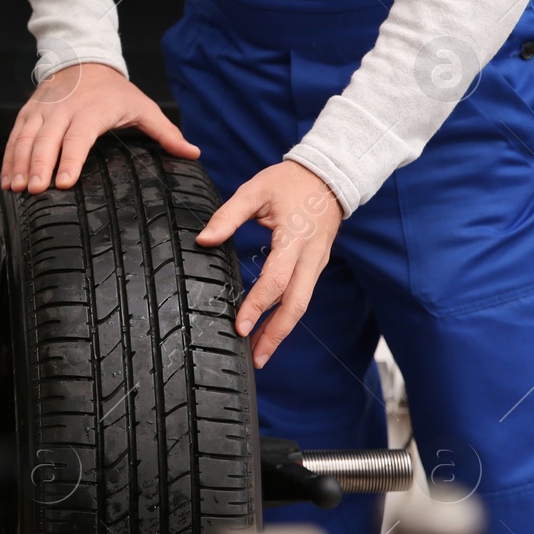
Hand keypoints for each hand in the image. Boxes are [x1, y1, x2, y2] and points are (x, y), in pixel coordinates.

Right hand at [2, 63, 198, 192]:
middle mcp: (64, 109)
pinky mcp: (28, 113)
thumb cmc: (113, 90)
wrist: (83, 58)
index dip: (70, 160)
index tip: (64, 182)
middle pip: (47, 140)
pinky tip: (8, 181)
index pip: (78, 137)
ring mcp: (43, 111)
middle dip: (39, 166)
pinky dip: (10, 158)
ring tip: (18, 189)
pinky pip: (14, 137)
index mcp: (92, 110)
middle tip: (35, 190)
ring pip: (26, 138)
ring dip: (19, 164)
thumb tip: (192, 153)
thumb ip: (165, 132)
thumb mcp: (142, 106)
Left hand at [196, 161, 342, 368]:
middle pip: (297, 304)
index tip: (240, 326)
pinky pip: (302, 295)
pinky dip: (286, 315)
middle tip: (256, 359)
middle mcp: (310, 257)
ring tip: (259, 353)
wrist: (330, 175)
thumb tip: (203, 240)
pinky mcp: (316, 265)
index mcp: (294, 238)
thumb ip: (228, 216)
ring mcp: (316, 263)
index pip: (277, 279)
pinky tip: (270, 328)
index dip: (258, 305)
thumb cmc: (289, 182)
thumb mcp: (255, 190)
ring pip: (301, 304)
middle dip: (276, 334)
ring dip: (281, 330)